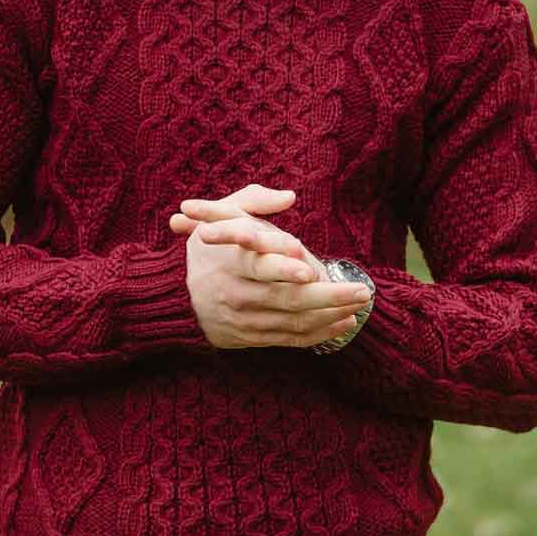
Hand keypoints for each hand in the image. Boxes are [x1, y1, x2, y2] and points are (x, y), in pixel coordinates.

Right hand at [170, 184, 371, 349]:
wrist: (175, 298)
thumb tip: (289, 196)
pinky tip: (341, 323)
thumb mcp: (222, 216)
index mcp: (231, 262)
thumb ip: (254, 201)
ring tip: (358, 306)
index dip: (286, 268)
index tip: (313, 268)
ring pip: (294, 321)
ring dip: (330, 315)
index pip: (261, 266)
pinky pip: (289, 339)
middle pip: (288, 298)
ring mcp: (243, 319)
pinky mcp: (249, 338)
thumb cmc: (207, 249)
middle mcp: (237, 293)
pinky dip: (318, 334)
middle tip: (361, 291)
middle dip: (329, 296)